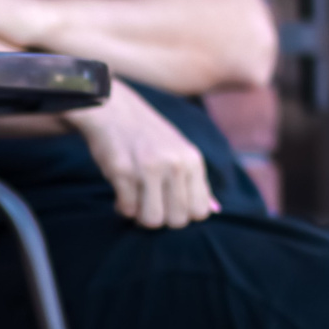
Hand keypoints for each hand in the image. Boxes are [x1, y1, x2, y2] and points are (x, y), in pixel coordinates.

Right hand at [67, 88, 217, 228]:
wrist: (112, 109)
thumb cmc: (147, 134)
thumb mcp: (179, 151)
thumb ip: (196, 180)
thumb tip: (216, 209)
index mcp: (192, 160)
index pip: (200, 211)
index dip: (184, 215)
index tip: (170, 205)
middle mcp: (174, 164)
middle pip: (177, 220)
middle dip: (162, 219)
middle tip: (150, 204)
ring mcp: (148, 168)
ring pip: (153, 219)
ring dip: (141, 216)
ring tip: (136, 202)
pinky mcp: (123, 171)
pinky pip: (127, 209)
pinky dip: (123, 207)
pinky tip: (122, 192)